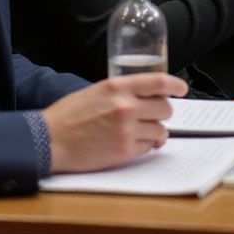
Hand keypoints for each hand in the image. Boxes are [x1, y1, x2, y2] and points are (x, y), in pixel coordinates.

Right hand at [43, 74, 187, 173]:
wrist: (50, 140)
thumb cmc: (70, 114)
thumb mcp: (97, 90)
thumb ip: (123, 91)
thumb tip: (146, 96)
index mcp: (118, 86)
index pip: (159, 82)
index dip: (176, 85)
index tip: (182, 89)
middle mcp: (126, 106)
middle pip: (165, 108)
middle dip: (163, 112)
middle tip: (155, 115)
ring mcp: (127, 130)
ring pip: (160, 130)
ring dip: (155, 132)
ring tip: (142, 133)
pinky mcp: (124, 151)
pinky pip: (148, 148)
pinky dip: (145, 147)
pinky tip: (132, 144)